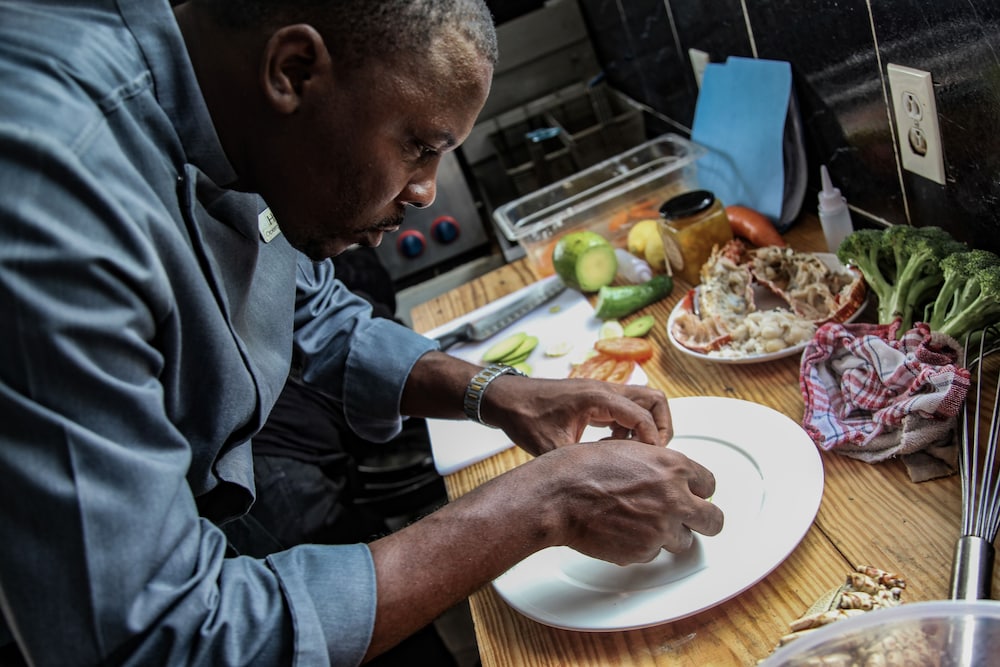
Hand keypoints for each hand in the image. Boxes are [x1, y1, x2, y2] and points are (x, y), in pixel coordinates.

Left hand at [481, 375, 671, 454]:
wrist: (505, 398)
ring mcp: (601, 392)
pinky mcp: (595, 399)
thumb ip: (581, 463)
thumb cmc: (524, 416)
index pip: (643, 416)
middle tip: (651, 454)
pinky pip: (626, 408)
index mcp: (598, 397)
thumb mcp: (551, 448)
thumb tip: (603, 486)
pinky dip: (628, 427)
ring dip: (645, 427)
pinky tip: (609, 447)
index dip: (653, 442)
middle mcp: (605, 390)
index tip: (650, 464)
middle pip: (655, 400)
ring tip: (629, 453)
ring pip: (643, 402)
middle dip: (661, 428)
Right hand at [507, 439, 722, 561]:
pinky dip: (641, 545)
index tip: (694, 495)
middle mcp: (674, 498)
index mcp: (672, 466)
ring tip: (641, 524)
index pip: (709, 484)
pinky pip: (652, 553)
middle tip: (693, 522)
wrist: (557, 495)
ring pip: (683, 541)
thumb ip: (656, 465)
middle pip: (713, 520)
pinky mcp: (643, 551)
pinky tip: (620, 531)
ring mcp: (661, 528)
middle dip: (704, 521)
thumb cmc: (581, 468)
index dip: (699, 490)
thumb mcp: (628, 451)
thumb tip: (666, 476)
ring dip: (668, 535)